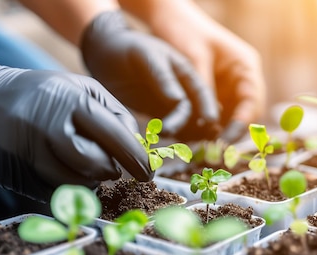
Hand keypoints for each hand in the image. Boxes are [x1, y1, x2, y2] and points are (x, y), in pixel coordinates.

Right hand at [0, 50, 152, 201]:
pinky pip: (50, 193)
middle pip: (93, 164)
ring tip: (85, 168)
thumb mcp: (81, 89)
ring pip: (72, 183)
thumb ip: (115, 115)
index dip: (135, 158)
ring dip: (88, 182)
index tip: (148, 173)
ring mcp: (25, 150)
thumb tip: (139, 150)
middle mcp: (45, 124)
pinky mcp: (11, 172)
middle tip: (112, 169)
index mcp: (69, 99)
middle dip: (109, 170)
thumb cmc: (44, 95)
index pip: (113, 135)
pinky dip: (65, 189)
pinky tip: (63, 174)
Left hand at [80, 10, 218, 140]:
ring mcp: (171, 102)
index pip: (201, 91)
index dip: (208, 106)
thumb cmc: (129, 47)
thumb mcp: (146, 55)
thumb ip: (162, 77)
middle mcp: (183, 88)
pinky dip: (173, 137)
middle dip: (191, 125)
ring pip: (186, 122)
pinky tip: (171, 146)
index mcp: (185, 71)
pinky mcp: (158, 113)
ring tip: (178, 146)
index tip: (209, 121)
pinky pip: (170, 127)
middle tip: (171, 133)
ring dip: (186, 135)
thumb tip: (179, 101)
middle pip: (194, 111)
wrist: (107, 51)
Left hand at [137, 1, 264, 142]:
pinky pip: (214, 115)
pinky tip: (193, 139)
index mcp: (245, 66)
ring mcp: (228, 86)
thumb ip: (203, 88)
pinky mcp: (213, 92)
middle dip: (231, 135)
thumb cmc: (184, 30)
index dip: (241, 125)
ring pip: (229, 118)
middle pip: (244, 115)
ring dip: (218, 135)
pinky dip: (206, 128)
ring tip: (202, 151)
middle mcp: (241, 79)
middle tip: (214, 154)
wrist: (167, 16)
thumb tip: (209, 121)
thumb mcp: (194, 57)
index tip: (226, 142)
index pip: (252, 103)